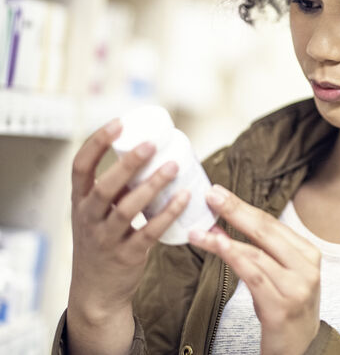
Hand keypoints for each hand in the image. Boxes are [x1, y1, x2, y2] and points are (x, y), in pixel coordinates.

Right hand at [68, 118, 189, 327]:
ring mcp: (106, 238)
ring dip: (152, 186)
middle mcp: (88, 218)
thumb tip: (153, 155)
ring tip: (174, 167)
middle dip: (127, 164)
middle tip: (152, 145)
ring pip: (126, 209)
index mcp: (80, 202)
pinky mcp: (127, 255)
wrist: (96, 291)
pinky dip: (167, 214)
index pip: (80, 167)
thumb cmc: (103, 242)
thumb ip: (118, 189)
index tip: (119, 124)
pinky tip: (184, 197)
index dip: (97, 143)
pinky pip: (148, 232)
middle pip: (104, 187)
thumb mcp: (98, 213)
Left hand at [189, 184, 320, 354]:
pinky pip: (254, 277)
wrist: (298, 347)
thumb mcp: (280, 273)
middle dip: (235, 211)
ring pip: (256, 254)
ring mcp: (297, 287)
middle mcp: (306, 267)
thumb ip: (258, 250)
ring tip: (201, 229)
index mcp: (307, 253)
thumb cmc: (286, 306)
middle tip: (211, 196)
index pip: (271, 223)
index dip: (243, 206)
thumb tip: (221, 227)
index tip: (219, 193)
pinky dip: (235, 259)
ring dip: (224, 239)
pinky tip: (219, 247)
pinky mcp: (283, 306)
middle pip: (266, 232)